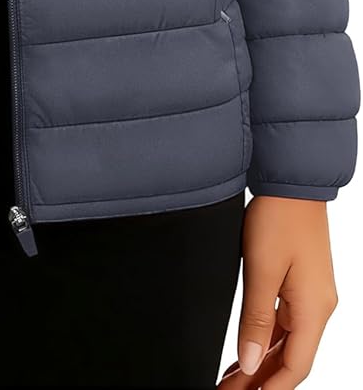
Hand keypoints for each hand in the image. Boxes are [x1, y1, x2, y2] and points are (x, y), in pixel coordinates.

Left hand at [218, 197, 338, 387]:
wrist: (292, 181)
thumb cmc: (279, 217)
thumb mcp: (261, 270)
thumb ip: (256, 320)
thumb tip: (250, 363)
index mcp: (314, 310)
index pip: (295, 368)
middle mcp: (318, 307)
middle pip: (292, 359)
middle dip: (261, 380)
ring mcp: (311, 295)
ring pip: (288, 343)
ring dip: (262, 362)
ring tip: (233, 378)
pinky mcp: (302, 282)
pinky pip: (286, 323)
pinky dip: (266, 340)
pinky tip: (248, 348)